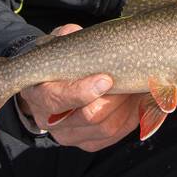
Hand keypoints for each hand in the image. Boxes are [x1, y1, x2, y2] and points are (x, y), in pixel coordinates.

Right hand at [17, 24, 139, 151]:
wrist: (51, 85)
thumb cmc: (57, 61)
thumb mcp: (56, 44)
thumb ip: (64, 38)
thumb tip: (76, 34)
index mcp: (37, 93)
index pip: (57, 99)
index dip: (83, 91)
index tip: (107, 78)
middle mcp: (49, 120)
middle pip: (89, 117)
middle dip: (115, 98)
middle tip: (132, 79)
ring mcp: (69, 135)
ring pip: (107, 128)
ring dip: (128, 107)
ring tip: (139, 87)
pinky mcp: (88, 143)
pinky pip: (115, 136)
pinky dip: (131, 117)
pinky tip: (137, 100)